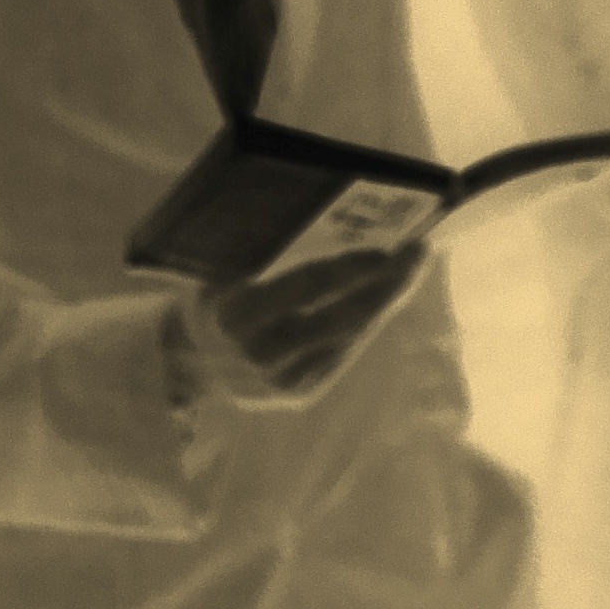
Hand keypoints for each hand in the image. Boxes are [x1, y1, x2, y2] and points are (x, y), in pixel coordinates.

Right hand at [198, 242, 430, 398]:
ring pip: (351, 336)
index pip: (307, 287)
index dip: (352, 267)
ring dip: (386, 300)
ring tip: (411, 267)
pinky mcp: (299, 391)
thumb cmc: (215, 299)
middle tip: (418, 252)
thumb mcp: (225, 271)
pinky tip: (386, 295)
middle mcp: (263, 353)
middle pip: (343, 316)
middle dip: (387, 283)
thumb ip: (267, 254)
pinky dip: (367, 321)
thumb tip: (334, 217)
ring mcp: (284, 379)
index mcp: (238, 314)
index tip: (388, 247)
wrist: (190, 361)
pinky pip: (344, 351)